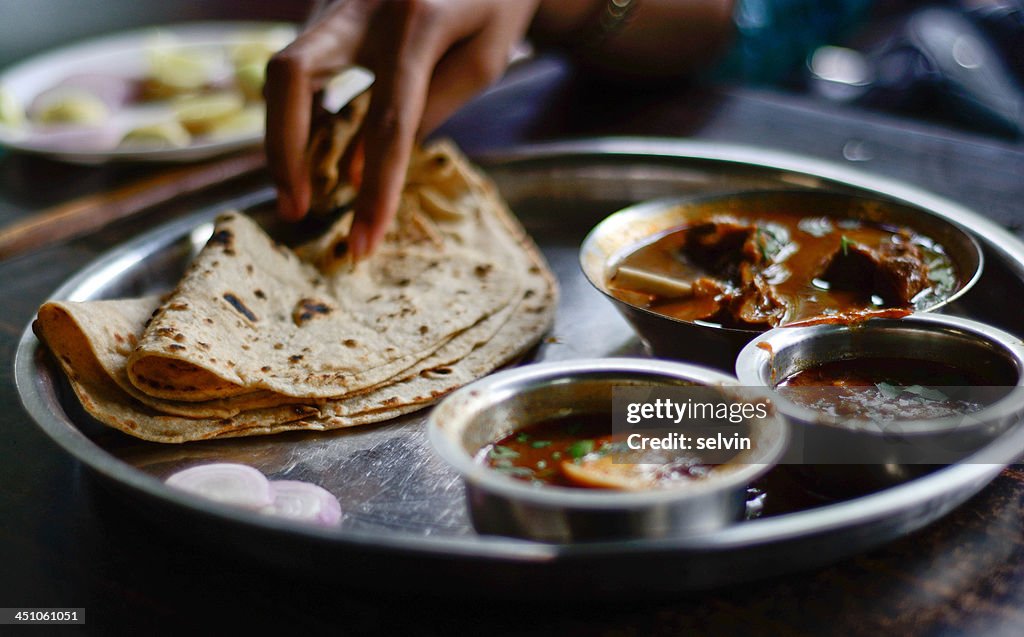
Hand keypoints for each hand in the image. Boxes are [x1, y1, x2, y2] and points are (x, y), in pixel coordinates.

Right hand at [265, 0, 540, 259]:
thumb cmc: (495, 1)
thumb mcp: (486, 57)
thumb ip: (430, 108)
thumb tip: (361, 167)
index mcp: (417, 20)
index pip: (388, 121)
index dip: (374, 190)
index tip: (363, 243)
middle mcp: (361, 3)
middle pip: (291, 76)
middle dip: (283, 151)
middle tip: (295, 209)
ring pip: (284, 71)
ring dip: (284, 138)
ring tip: (299, 193)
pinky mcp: (325, 6)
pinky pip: (299, 66)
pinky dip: (298, 114)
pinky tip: (310, 152)